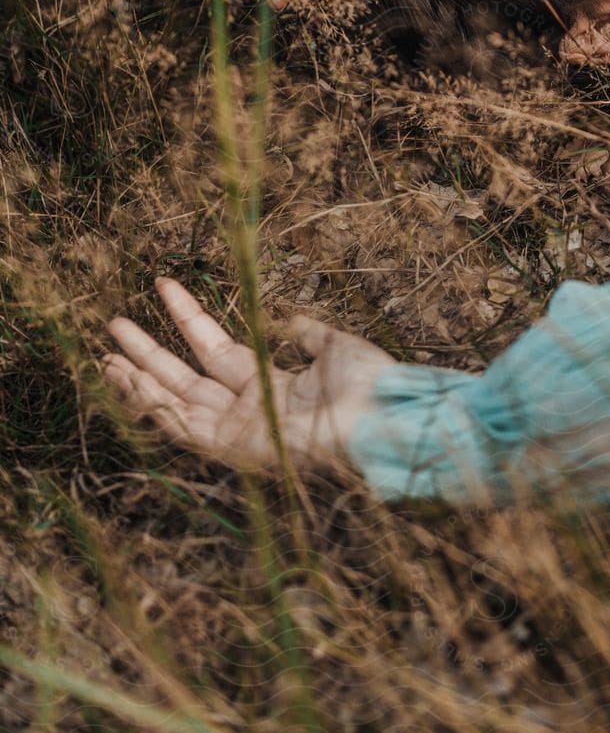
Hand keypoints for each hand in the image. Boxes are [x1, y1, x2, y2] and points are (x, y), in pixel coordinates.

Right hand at [102, 277, 394, 470]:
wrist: (382, 414)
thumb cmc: (369, 382)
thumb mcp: (336, 347)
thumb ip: (309, 334)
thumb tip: (294, 321)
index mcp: (268, 384)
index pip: (213, 348)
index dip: (186, 317)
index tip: (161, 284)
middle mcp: (247, 409)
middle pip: (183, 377)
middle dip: (146, 353)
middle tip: (112, 327)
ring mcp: (237, 431)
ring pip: (174, 403)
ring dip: (138, 380)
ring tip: (104, 357)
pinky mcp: (234, 448)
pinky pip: (182, 427)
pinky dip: (153, 406)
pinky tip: (129, 381)